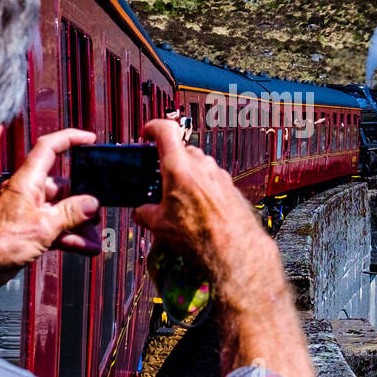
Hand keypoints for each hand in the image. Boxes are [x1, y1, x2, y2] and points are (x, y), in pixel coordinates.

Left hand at [0, 128, 101, 287]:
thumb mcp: (43, 227)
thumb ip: (71, 213)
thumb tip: (92, 203)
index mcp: (27, 182)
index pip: (49, 148)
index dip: (70, 139)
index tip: (89, 140)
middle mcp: (27, 192)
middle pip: (63, 186)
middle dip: (83, 201)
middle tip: (98, 211)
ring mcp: (27, 210)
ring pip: (61, 210)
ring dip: (79, 224)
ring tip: (94, 238)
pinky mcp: (28, 228)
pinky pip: (54, 226)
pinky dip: (69, 235)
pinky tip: (85, 246)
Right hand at [135, 119, 282, 310]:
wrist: (234, 249)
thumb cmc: (200, 235)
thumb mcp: (160, 226)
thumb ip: (146, 213)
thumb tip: (141, 213)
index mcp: (179, 167)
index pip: (164, 130)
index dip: (152, 128)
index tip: (146, 134)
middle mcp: (201, 164)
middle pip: (181, 150)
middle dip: (169, 162)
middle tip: (161, 179)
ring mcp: (218, 174)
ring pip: (198, 165)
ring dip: (187, 176)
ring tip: (180, 199)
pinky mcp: (230, 186)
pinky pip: (212, 179)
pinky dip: (203, 187)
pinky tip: (199, 208)